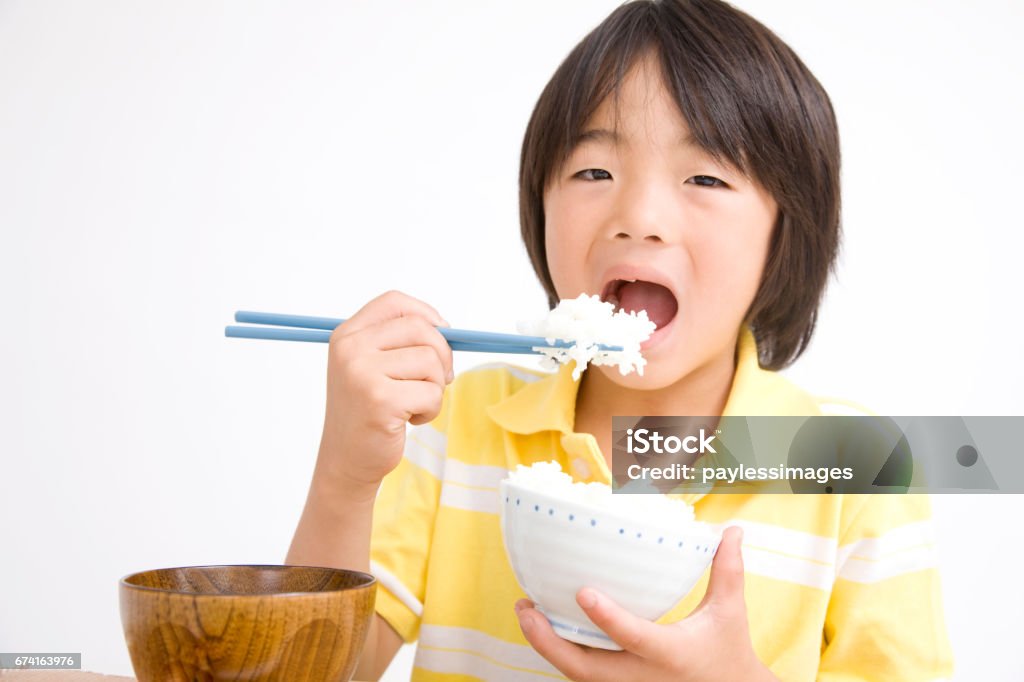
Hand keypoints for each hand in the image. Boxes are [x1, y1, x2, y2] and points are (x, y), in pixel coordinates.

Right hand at [315, 290, 452, 492]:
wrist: (346, 460)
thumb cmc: (367, 412)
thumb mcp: (372, 366)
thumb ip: (400, 342)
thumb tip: (446, 327)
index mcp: (347, 335)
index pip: (395, 302)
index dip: (426, 314)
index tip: (440, 333)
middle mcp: (351, 349)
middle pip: (421, 328)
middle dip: (442, 355)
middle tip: (437, 379)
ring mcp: (362, 373)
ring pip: (431, 361)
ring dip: (434, 387)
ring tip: (413, 404)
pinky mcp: (380, 400)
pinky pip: (431, 393)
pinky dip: (431, 409)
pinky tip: (409, 420)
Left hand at [515, 527, 776, 681]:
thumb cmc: (728, 651)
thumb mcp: (728, 612)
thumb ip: (727, 569)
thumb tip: (733, 528)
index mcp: (670, 653)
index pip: (633, 638)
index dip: (607, 618)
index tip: (582, 592)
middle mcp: (642, 677)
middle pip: (585, 670)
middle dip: (549, 643)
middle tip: (526, 607)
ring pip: (576, 676)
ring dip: (547, 647)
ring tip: (527, 612)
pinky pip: (581, 677)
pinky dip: (560, 655)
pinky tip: (546, 628)